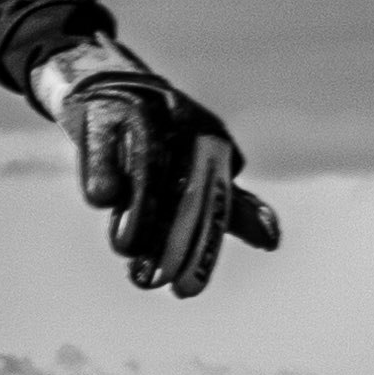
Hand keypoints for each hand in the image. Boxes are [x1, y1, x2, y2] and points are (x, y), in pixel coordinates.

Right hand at [46, 57, 269, 294]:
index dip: (203, 244)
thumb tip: (274, 240)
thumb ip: (229, 205)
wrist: (104, 85)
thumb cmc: (157, 138)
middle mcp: (179, 123)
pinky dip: (102, 169)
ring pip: (145, 164)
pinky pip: (102, 145)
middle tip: (155, 278)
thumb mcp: (196, 168)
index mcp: (208, 138)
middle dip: (168, 234)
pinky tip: (103, 199)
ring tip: (127, 248)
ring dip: (138, 207)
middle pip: (180, 184)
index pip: (216, 195)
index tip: (185, 289)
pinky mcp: (99, 113)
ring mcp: (139, 115)